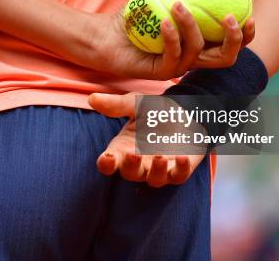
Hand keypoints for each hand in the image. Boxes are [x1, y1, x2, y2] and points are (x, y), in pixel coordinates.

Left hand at [87, 0, 254, 80]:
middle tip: (228, 17)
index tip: (249, 13)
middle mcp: (193, 57)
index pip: (231, 43)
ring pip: (198, 52)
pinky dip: (172, 36)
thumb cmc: (135, 15)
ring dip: (191, 25)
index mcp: (200, 42)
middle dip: (234, 39)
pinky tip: (164, 20)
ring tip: (177, 5)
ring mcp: (178, 67)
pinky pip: (174, 56)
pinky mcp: (161, 73)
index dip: (246, 34)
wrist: (106, 33)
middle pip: (226, 57)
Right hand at [88, 92, 205, 187]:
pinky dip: (180, 170)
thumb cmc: (155, 110)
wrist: (186, 111)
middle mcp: (139, 163)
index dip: (106, 164)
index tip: (108, 156)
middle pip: (129, 173)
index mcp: (123, 149)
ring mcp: (159, 169)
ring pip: (154, 180)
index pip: (108, 164)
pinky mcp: (180, 169)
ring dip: (156, 171)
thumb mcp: (136, 103)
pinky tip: (181, 157)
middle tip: (134, 154)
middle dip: (130, 166)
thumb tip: (92, 98)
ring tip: (160, 157)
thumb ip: (116, 104)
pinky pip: (179, 176)